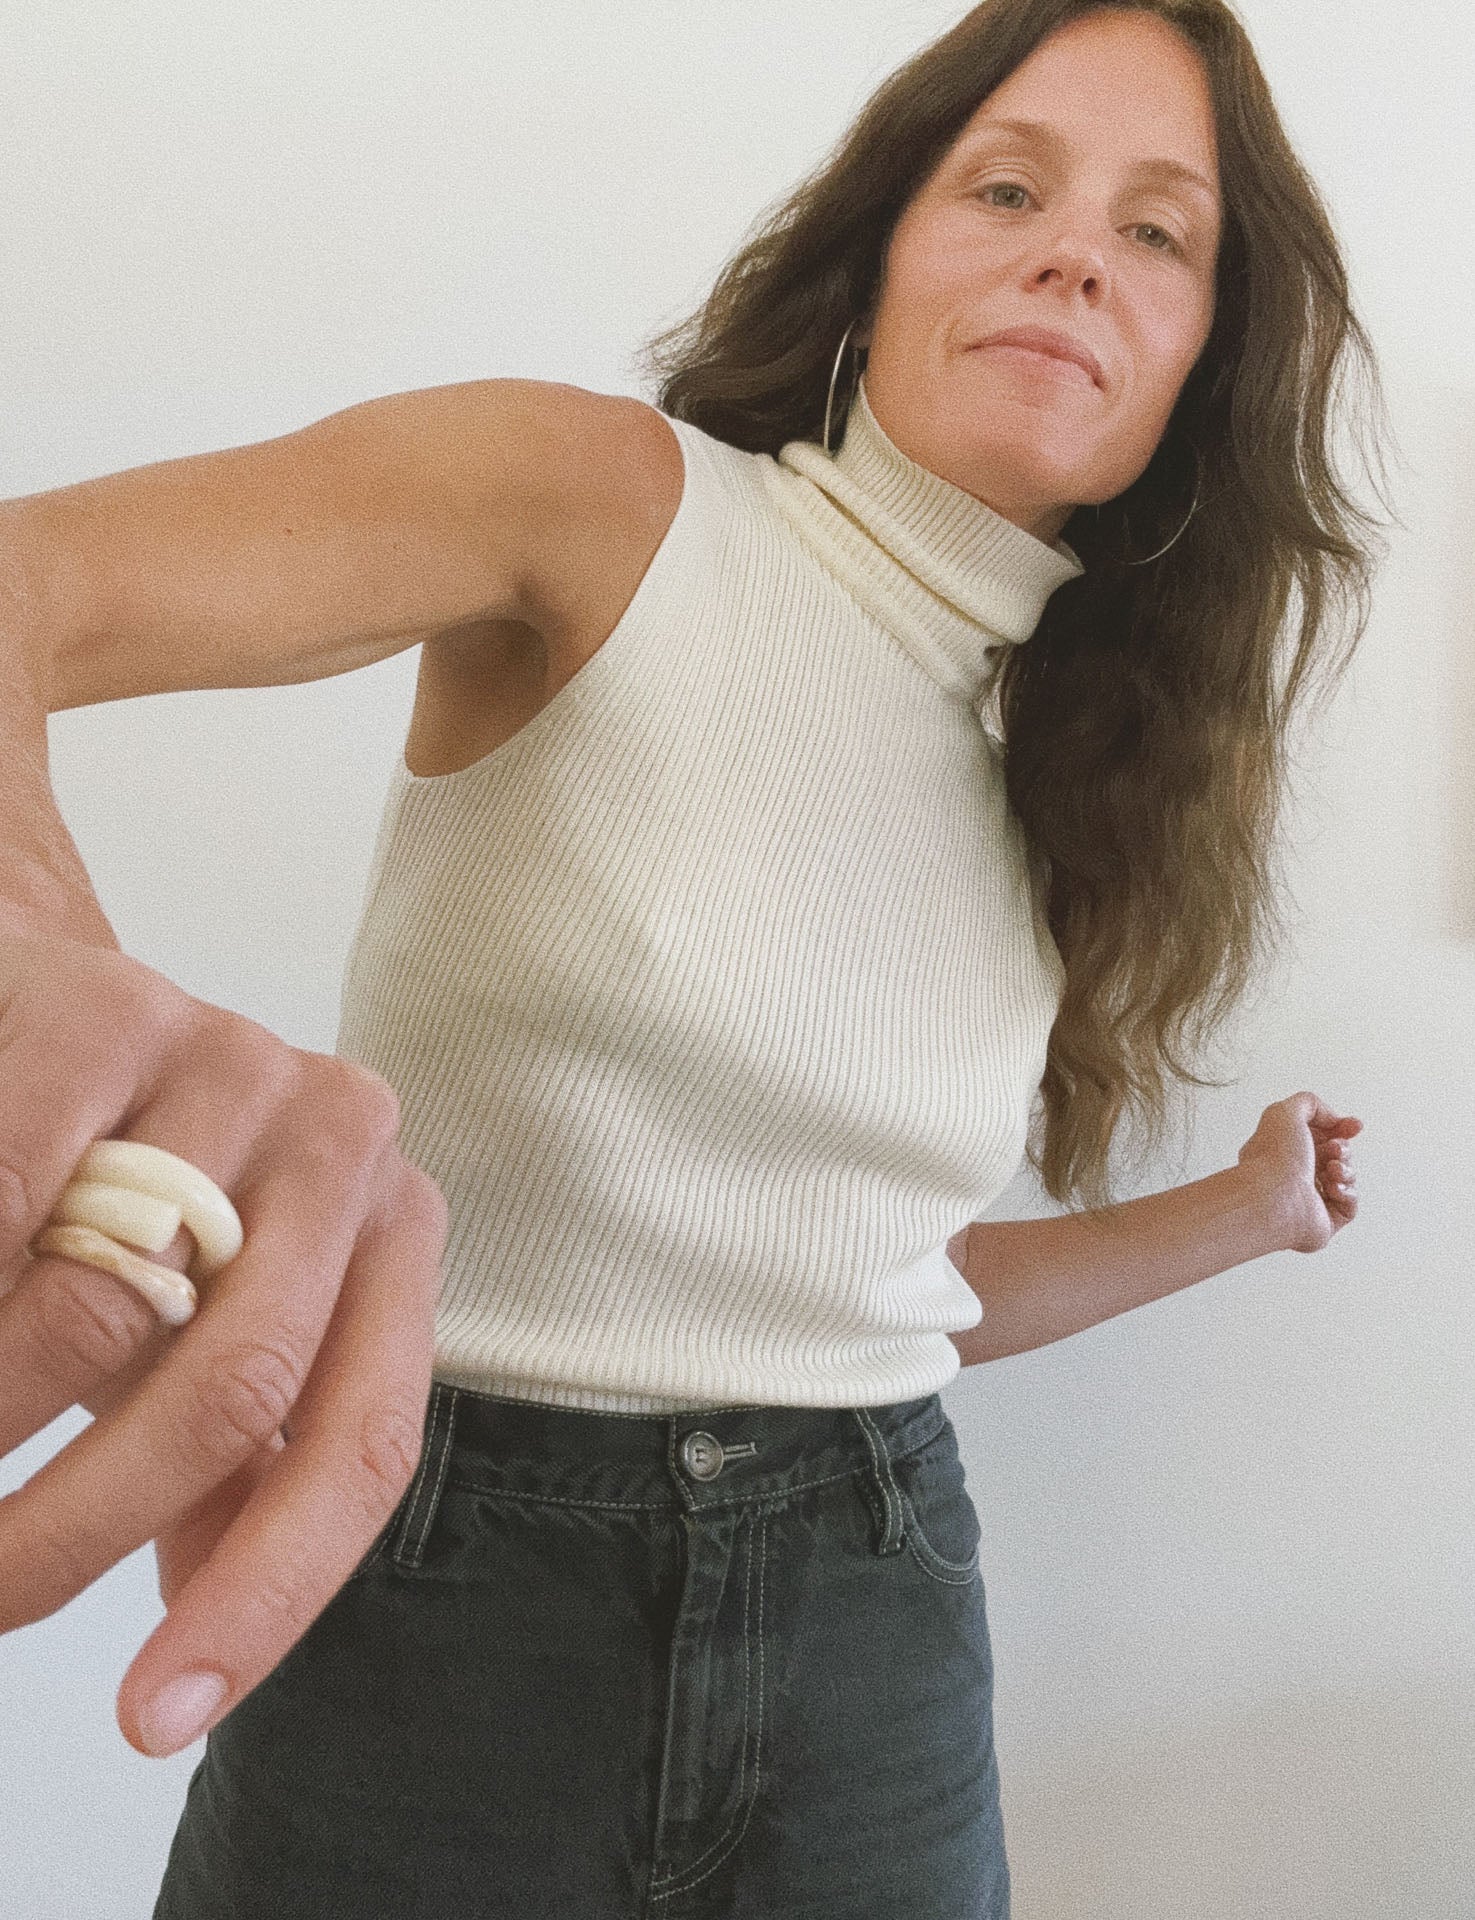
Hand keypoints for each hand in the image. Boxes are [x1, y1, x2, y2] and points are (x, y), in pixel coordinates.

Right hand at [0, 912, 448, 1756]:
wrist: (49, 1010)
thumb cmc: (137, 1206)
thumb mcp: (207, 1334)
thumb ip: (231, 1468)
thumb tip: (199, 1655)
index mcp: (392, 1237)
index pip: (364, 1443)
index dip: (269, 1595)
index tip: (156, 1720)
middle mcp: (345, 1142)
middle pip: (237, 1390)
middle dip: (80, 1535)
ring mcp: (231, 1062)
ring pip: (108, 1310)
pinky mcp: (107, 1010)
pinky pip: (11, 1201)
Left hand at [1236, 1090, 1361, 1253]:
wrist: (1275, 1197)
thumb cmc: (1274, 1157)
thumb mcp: (1286, 1112)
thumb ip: (1310, 1103)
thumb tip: (1334, 1120)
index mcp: (1282, 1152)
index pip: (1319, 1137)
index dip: (1340, 1129)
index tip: (1355, 1125)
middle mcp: (1294, 1176)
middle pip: (1337, 1157)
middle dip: (1343, 1149)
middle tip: (1335, 1150)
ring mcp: (1309, 1201)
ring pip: (1346, 1180)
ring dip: (1346, 1170)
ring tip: (1332, 1170)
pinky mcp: (1324, 1223)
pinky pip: (1349, 1206)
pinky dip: (1347, 1193)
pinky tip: (1333, 1188)